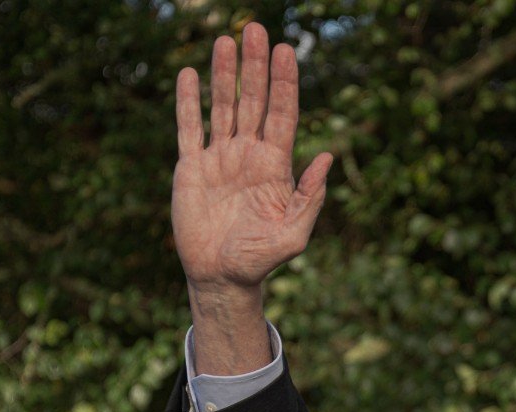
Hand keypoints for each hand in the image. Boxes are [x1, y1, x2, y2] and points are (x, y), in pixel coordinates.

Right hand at [174, 23, 332, 369]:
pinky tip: (190, 74)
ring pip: (222, 107)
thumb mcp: (294, 234)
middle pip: (253, 100)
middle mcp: (248, 155)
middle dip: (255, 66)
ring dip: (224, 74)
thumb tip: (327, 156)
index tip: (287, 50)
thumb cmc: (261, 259)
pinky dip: (188, 102)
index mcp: (275, 166)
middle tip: (256, 28)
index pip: (282, 114)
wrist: (223, 278)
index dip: (284, 83)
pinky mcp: (191, 168)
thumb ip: (310, 196)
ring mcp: (219, 158)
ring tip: (225, 40)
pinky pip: (188, 129)